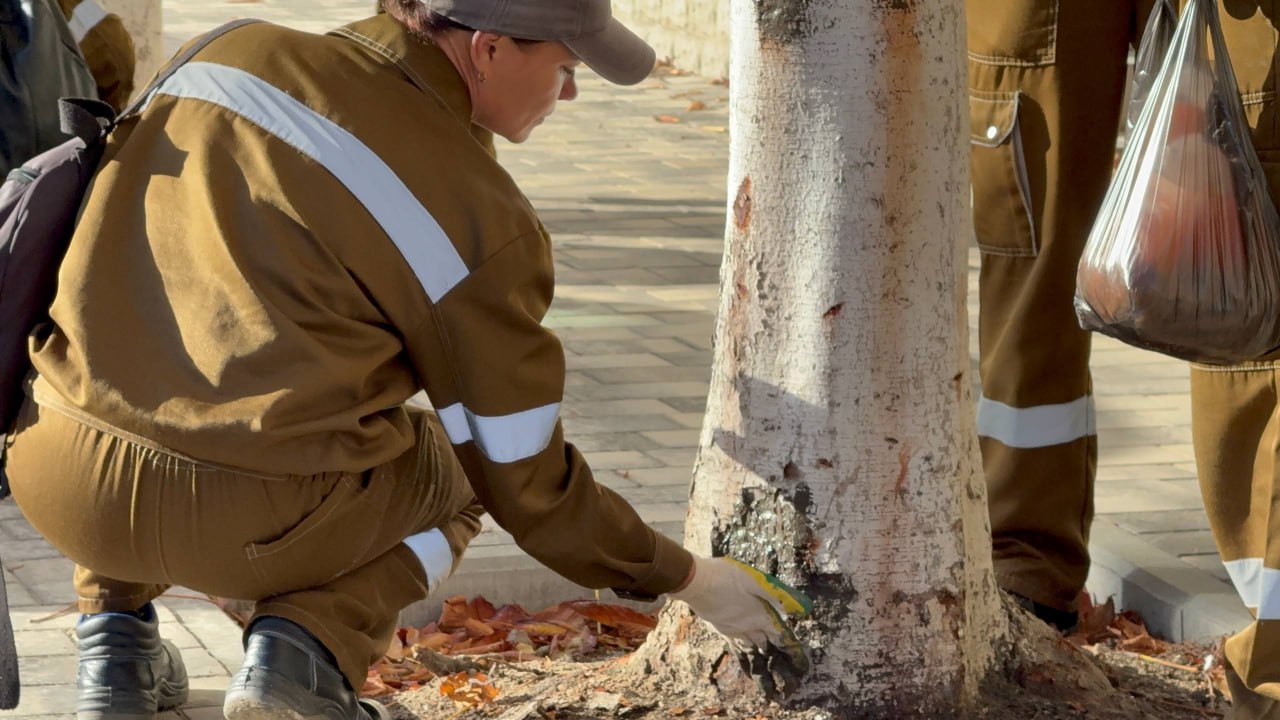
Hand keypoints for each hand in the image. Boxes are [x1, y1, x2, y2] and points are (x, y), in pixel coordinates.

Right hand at [669, 556, 810, 662]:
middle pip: (765, 643)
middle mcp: (748, 627)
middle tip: (782, 662)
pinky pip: (735, 645)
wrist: (696, 582)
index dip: (789, 646)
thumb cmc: (726, 576)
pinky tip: (743, 651)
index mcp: (760, 615)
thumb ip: (777, 595)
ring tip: (765, 660)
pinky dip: (742, 652)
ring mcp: (732, 629)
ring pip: (750, 646)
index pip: (779, 635)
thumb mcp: (755, 580)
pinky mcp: (720, 628)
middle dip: (774, 650)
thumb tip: (801, 608)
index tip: (796, 657)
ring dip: (759, 652)